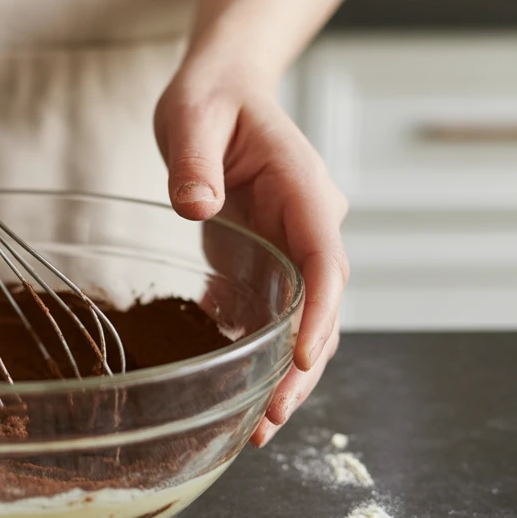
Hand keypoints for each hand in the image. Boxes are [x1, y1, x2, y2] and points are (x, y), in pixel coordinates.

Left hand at [154, 66, 347, 446]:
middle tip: (269, 420)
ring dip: (285, 373)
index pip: (325, 259)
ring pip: (302, 319)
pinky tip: (234, 394)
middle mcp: (307, 223)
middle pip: (321, 306)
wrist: (223, 88)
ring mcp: (289, 245)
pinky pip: (271, 313)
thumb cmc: (211, 97)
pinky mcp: (265, 258)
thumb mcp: (192, 116)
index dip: (321, 313)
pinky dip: (258, 353)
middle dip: (302, 367)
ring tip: (256, 429)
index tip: (306, 360)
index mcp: (302, 188)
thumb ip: (194, 160)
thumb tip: (197, 207)